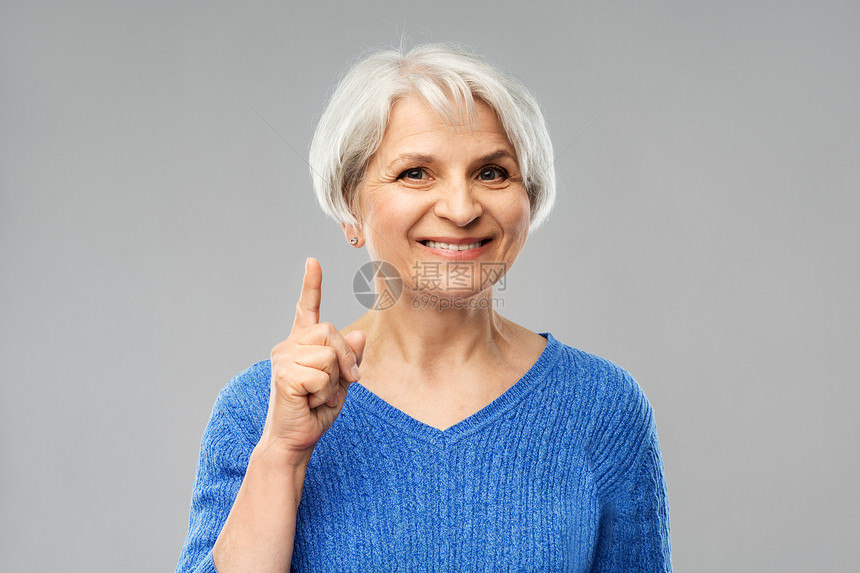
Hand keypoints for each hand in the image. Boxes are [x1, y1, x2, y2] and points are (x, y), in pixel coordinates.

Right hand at [258, 257, 365, 465]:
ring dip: (333, 380)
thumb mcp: (341, 383)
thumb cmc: (314, 413)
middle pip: (331, 331)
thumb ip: (349, 360)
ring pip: (329, 354)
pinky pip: (321, 374)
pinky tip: (309, 402)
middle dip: (345, 359)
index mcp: (301, 345)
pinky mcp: (283, 375)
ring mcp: (283, 359)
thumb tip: (360, 336)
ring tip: (317, 395)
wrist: (295, 441)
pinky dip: (324, 392)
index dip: (311, 285)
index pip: (305, 309)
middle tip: (339, 385)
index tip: (313, 261)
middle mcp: (288, 346)